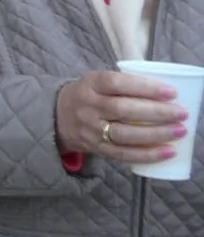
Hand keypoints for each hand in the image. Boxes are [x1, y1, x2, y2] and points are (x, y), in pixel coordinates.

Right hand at [55, 70, 186, 164]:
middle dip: (156, 112)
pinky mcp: (96, 148)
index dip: (144, 87)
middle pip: (122, 110)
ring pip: (124, 134)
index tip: (171, 92)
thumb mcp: (97, 81)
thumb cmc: (89, 95)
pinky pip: (123, 154)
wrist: (56, 116)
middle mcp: (88, 107)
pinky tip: (167, 152)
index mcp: (90, 84)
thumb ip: (125, 84)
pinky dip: (147, 155)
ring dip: (155, 134)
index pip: (116, 84)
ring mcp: (91, 129)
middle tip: (181, 113)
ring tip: (179, 131)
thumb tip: (166, 92)